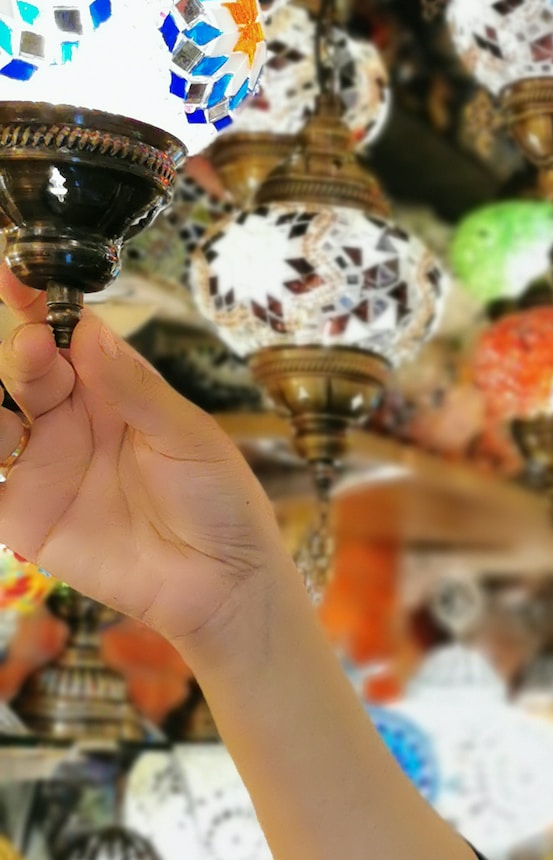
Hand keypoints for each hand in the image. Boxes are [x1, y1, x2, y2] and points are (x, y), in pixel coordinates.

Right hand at [0, 274, 286, 657]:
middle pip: (23, 370)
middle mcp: (69, 420)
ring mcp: (42, 466)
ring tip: (7, 407)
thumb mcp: (188, 436)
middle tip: (36, 349)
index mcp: (111, 390)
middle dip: (21, 353)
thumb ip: (136, 389)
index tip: (20, 276)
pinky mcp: (24, 515)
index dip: (38, 303)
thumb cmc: (220, 502)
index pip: (64, 335)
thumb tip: (89, 331)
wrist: (223, 583)